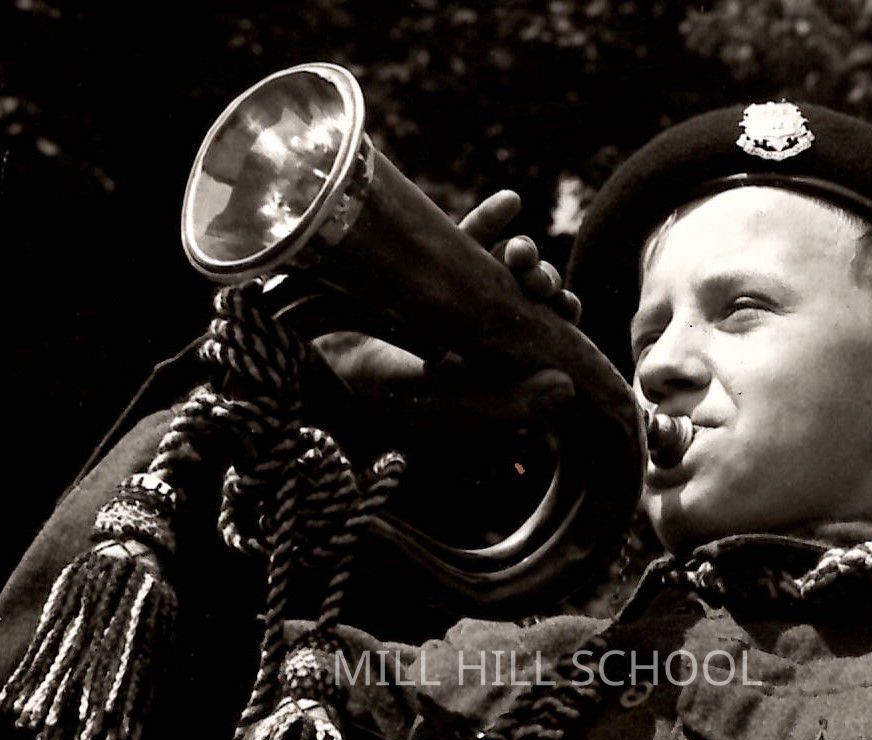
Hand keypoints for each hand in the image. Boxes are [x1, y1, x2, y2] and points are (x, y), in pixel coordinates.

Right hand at [314, 189, 580, 428]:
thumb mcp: (444, 405)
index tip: (569, 307)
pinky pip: (458, 242)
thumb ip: (507, 404)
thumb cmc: (369, 393)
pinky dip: (487, 221)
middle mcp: (467, 341)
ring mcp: (443, 305)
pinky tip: (511, 202)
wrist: (301, 358)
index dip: (557, 326)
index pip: (533, 349)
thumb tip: (569, 388)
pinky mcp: (417, 272)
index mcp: (481, 376)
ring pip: (496, 273)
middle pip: (521, 308)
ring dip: (519, 256)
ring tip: (520, 252)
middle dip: (540, 287)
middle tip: (542, 281)